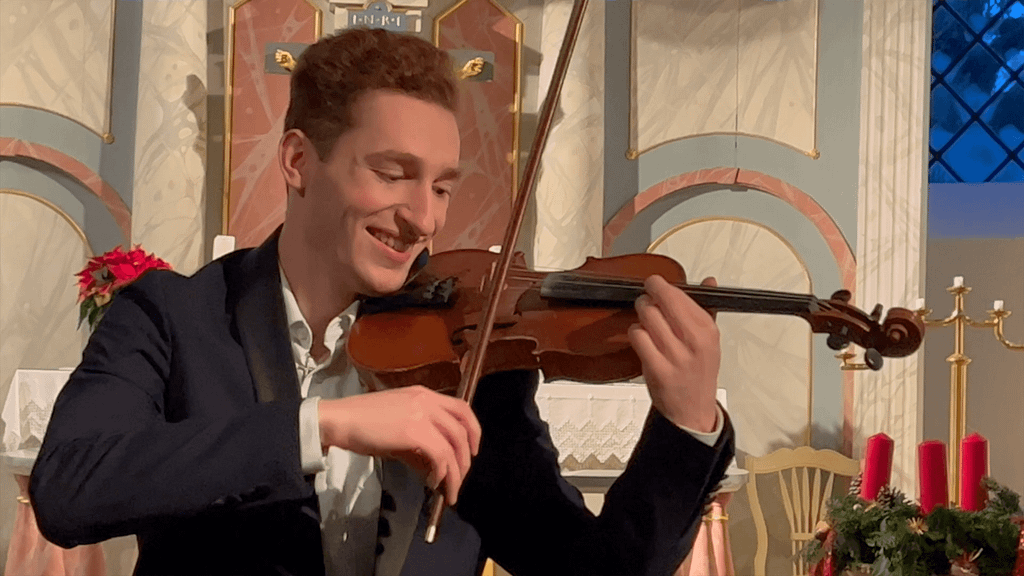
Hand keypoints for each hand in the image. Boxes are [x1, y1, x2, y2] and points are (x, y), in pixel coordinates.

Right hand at [317, 386, 480, 505]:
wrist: (341, 420)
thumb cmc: (362, 424)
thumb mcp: (396, 429)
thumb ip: (418, 444)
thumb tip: (433, 467)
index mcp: (424, 394)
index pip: (462, 408)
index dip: (473, 430)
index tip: (472, 450)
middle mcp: (427, 400)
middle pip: (463, 429)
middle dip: (466, 458)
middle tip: (461, 477)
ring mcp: (422, 414)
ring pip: (454, 445)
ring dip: (456, 472)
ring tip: (449, 489)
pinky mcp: (415, 431)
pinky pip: (440, 455)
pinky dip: (441, 472)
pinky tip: (432, 482)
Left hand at [628, 274, 720, 431]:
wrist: (692, 411)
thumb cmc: (698, 374)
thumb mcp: (710, 341)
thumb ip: (706, 309)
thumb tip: (709, 281)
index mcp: (707, 330)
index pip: (680, 295)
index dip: (662, 287)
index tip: (656, 285)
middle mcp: (694, 341)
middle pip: (661, 302)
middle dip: (649, 297)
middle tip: (647, 301)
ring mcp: (675, 355)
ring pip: (647, 316)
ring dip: (641, 315)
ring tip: (646, 321)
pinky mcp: (657, 368)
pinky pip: (638, 336)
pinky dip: (636, 333)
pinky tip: (643, 339)